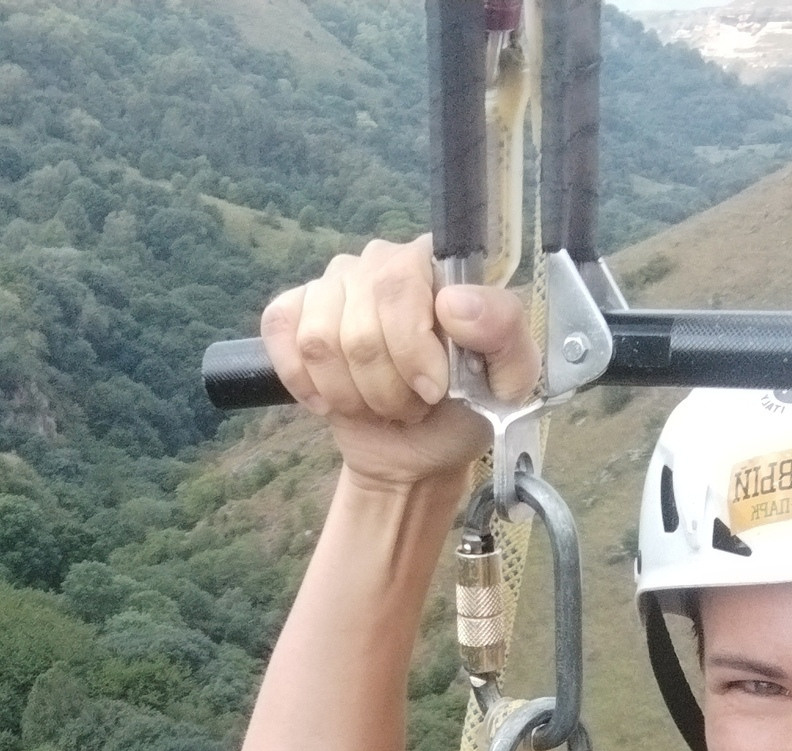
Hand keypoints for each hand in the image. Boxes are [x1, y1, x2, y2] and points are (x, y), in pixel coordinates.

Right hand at [260, 236, 539, 490]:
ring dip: (350, 394)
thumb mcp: (509, 378)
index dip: (409, 348)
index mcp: (434, 263)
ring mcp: (333, 284)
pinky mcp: (294, 314)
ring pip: (318, 341)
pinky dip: (304, 382)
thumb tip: (454, 303)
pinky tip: (332, 399)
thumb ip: (503, 331)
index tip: (432, 391)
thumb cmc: (465, 407)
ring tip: (379, 403)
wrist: (417, 449)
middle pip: (358, 326)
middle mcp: (381, 260)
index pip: (399, 285)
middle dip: (384, 385)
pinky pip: (282, 334)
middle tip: (411, 404)